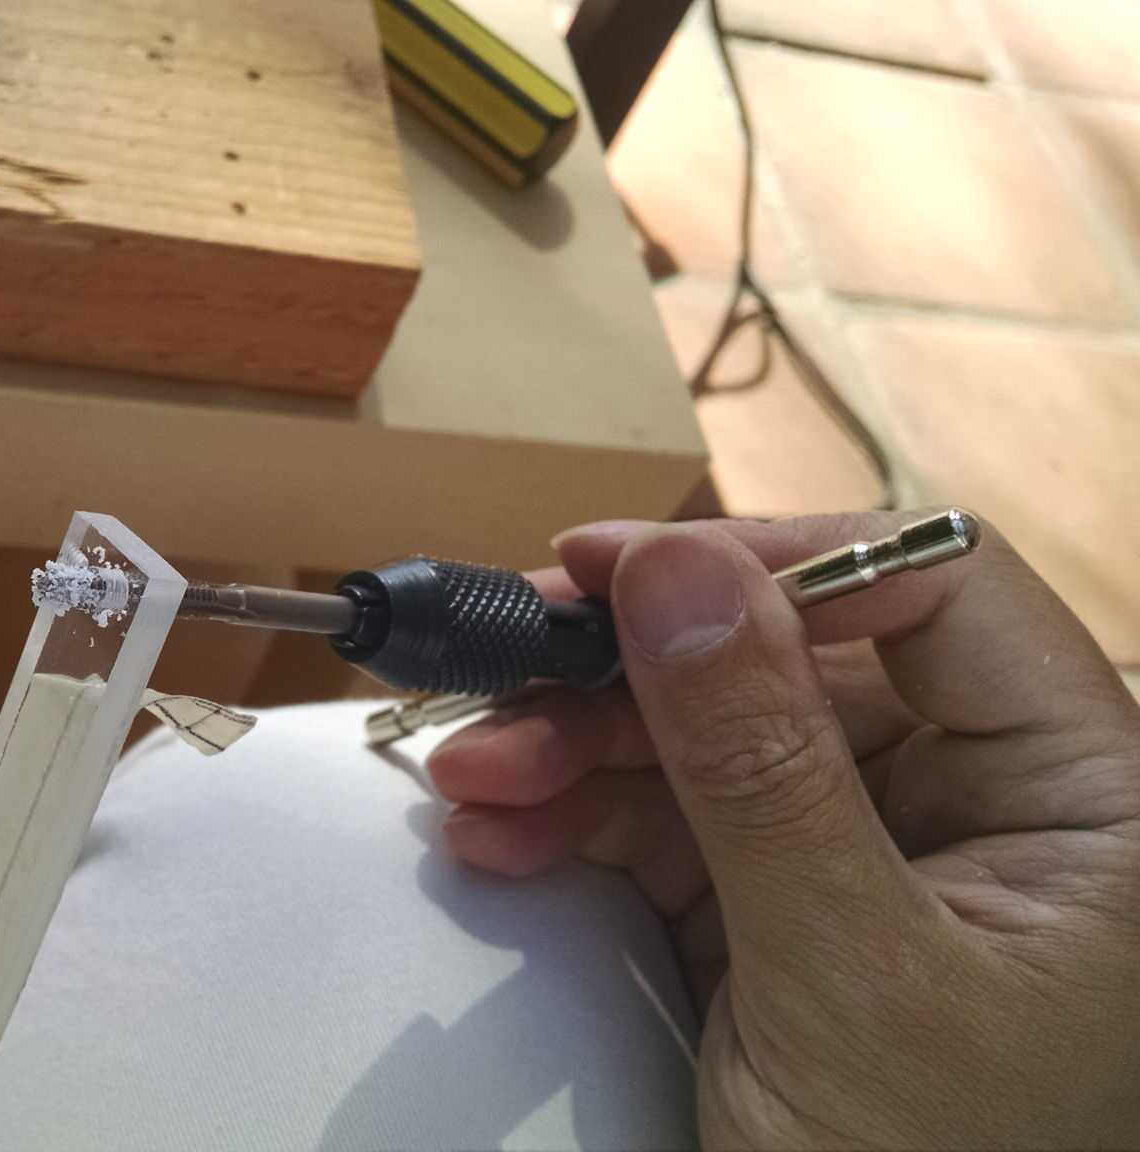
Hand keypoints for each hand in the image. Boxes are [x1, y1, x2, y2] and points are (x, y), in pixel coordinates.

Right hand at [427, 511, 1139, 1147]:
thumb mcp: (848, 978)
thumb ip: (765, 767)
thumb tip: (678, 572)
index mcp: (1081, 796)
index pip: (936, 595)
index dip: (776, 563)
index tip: (621, 571)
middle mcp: (979, 802)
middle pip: (789, 658)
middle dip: (631, 669)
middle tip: (506, 663)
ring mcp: (867, 849)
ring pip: (705, 734)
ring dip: (574, 745)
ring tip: (476, 774)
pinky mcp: (776, 900)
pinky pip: (666, 819)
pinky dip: (575, 820)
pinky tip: (501, 833)